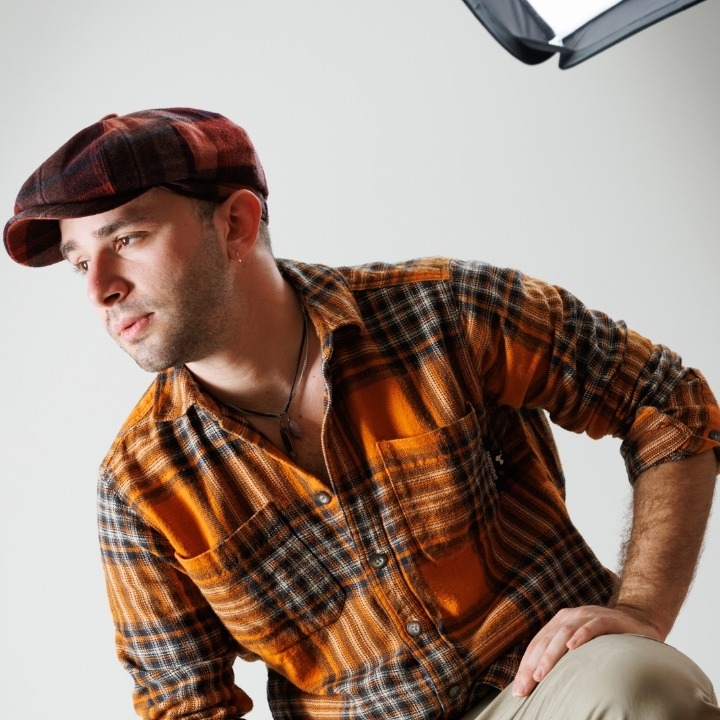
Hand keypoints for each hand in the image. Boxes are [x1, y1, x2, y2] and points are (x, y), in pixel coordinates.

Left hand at [511, 605, 662, 696]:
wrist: (638, 623)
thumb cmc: (605, 641)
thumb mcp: (581, 648)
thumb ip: (563, 660)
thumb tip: (541, 685)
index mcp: (559, 623)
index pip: (537, 644)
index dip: (526, 666)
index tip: (518, 690)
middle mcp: (570, 616)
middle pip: (546, 640)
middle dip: (533, 664)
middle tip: (525, 686)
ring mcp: (588, 615)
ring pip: (564, 632)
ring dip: (551, 654)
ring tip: (541, 674)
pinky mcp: (608, 619)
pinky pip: (592, 626)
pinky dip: (581, 635)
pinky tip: (572, 646)